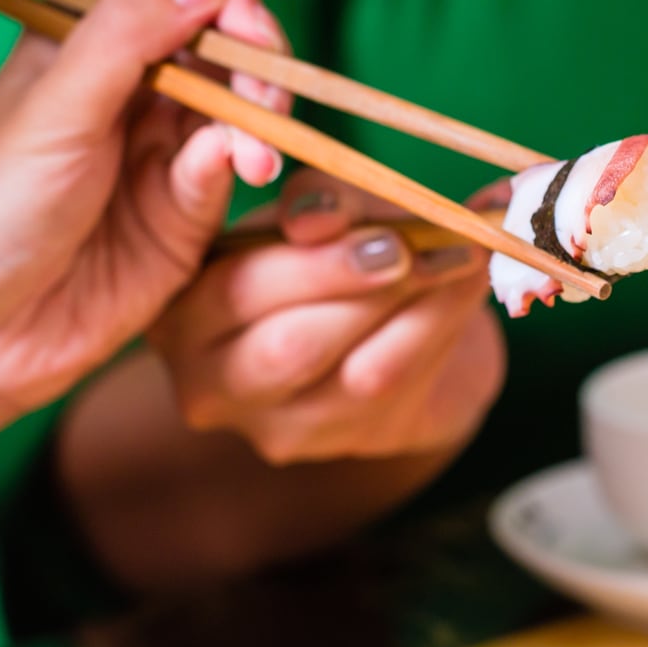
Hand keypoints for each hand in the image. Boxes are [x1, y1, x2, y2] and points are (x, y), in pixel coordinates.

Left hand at [0, 0, 288, 421]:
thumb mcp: (55, 109)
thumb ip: (131, 33)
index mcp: (89, 41)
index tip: (239, 24)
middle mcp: (134, 87)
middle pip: (229, 39)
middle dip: (259, 56)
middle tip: (261, 94)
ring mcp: (164, 150)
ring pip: (244, 104)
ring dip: (263, 116)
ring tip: (256, 152)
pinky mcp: (187, 214)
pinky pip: (232, 170)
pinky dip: (243, 164)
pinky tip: (239, 173)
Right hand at [149, 169, 505, 463]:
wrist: (391, 327)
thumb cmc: (337, 254)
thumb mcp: (320, 211)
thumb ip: (320, 203)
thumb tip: (318, 218)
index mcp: (182, 308)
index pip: (230, 287)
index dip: (304, 256)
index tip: (359, 219)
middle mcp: (209, 379)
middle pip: (287, 344)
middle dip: (357, 285)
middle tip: (413, 243)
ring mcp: (271, 424)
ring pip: (351, 374)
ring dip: (416, 307)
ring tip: (459, 255)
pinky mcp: (335, 443)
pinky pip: (396, 386)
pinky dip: (438, 328)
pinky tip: (465, 288)